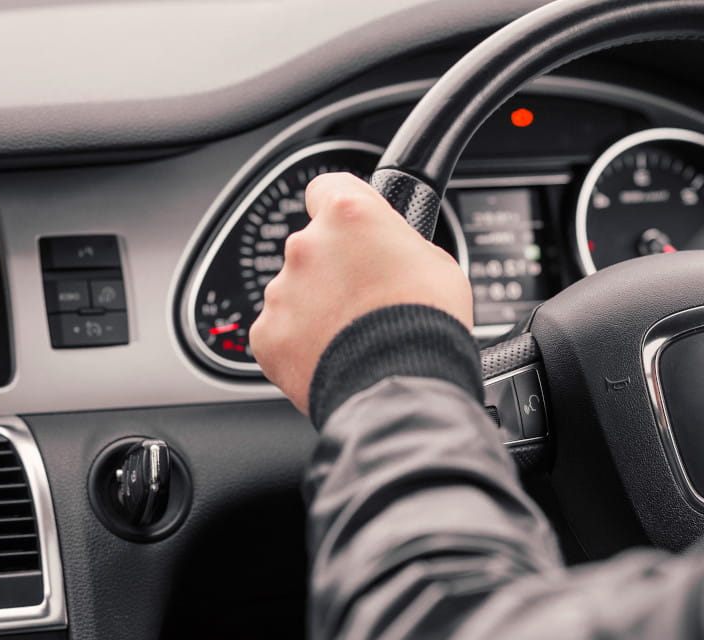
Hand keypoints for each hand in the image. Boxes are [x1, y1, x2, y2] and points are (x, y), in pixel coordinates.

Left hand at [249, 172, 472, 414]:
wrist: (401, 387)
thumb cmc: (426, 324)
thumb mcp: (436, 263)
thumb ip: (399, 245)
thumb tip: (393, 252)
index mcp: (349, 215)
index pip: (327, 189)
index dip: (341, 208)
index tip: (352, 227)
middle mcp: (306, 246)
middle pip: (313, 248)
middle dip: (334, 270)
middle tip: (367, 301)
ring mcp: (281, 292)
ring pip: (295, 293)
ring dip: (317, 308)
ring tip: (353, 338)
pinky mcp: (267, 335)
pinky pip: (281, 332)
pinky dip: (300, 344)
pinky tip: (332, 358)